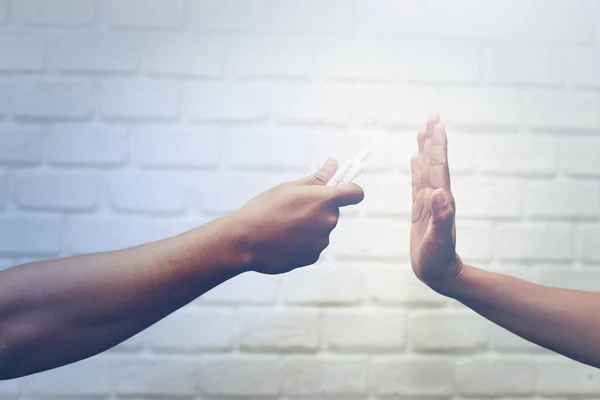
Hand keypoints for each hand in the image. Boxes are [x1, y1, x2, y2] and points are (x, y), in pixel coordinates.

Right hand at [233, 158, 363, 274]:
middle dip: (318, 209)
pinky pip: (312, 245)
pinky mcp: (313, 257)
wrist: (245, 240)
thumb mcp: (290, 188)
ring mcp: (321, 241)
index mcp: (324, 199)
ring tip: (283, 225)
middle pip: (333, 211)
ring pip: (321, 229)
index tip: (343, 190)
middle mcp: (328, 221)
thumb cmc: (265, 209)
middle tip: (295, 208)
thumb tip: (333, 164)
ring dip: (309, 227)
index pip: (355, 193)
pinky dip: (302, 242)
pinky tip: (283, 239)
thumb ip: (317, 178)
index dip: (350, 190)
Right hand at [410, 115, 462, 291]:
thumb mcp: (439, 241)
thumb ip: (442, 217)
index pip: (439, 167)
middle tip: (431, 118)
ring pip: (425, 170)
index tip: (436, 125)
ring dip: (424, 151)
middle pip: (433, 163)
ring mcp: (428, 202)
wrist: (439, 273)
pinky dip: (416, 169)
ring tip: (422, 132)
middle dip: (432, 141)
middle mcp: (436, 197)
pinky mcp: (420, 210)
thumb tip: (438, 193)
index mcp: (441, 200)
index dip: (437, 146)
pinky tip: (414, 159)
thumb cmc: (438, 260)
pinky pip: (417, 183)